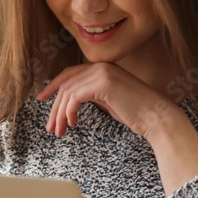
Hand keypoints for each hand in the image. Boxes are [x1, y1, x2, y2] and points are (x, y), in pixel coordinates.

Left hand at [35, 62, 176, 137]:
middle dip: (55, 107)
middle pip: (65, 84)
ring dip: (60, 114)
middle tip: (50, 127)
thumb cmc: (135, 112)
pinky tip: (72, 123)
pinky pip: (75, 97)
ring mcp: (101, 72)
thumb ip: (92, 94)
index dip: (53, 86)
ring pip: (68, 93)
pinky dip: (69, 112)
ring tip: (59, 131)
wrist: (156, 116)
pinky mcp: (103, 83)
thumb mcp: (109, 99)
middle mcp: (100, 66)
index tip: (41, 99)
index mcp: (101, 67)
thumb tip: (70, 101)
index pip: (69, 73)